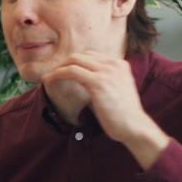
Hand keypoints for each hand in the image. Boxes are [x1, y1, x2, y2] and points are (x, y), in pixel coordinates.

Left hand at [39, 52, 168, 165]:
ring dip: (58, 68)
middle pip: (81, 55)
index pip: (91, 56)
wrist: (134, 126)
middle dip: (64, 64)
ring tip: (47, 78)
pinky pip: (71, 71)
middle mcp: (114, 64)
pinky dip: (57, 74)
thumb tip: (85, 81)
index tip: (63, 72)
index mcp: (120, 64)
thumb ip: (104, 81)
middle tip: (53, 75)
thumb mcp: (117, 90)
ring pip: (74, 61)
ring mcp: (107, 72)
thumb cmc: (124, 114)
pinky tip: (48, 80)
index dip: (75, 63)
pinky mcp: (98, 82)